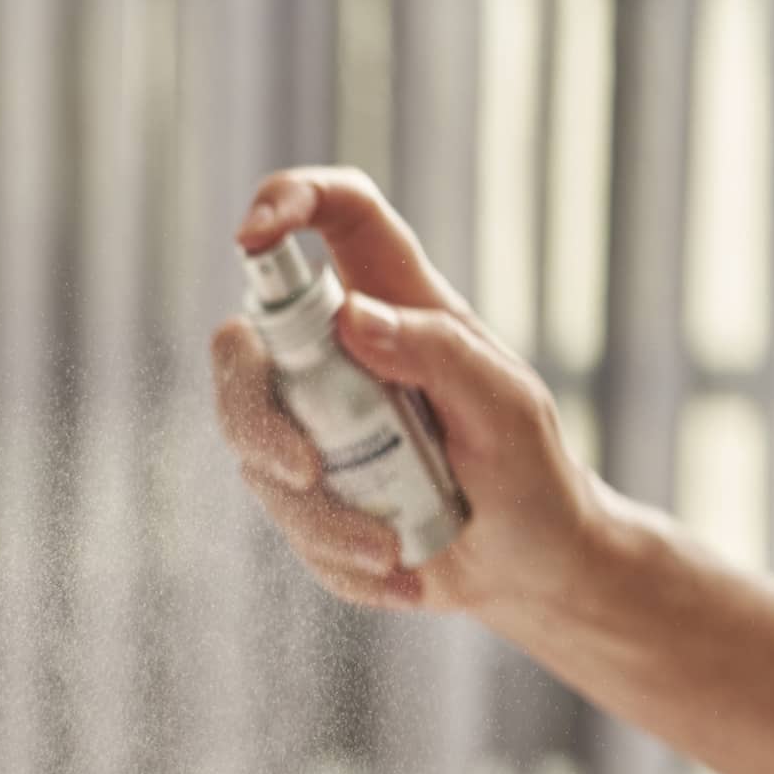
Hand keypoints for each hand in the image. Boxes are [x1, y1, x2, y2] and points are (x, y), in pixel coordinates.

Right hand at [212, 166, 607, 617]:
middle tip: (306, 471)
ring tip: (393, 550)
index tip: (254, 237)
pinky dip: (338, 560)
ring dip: (320, 518)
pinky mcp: (308, 499)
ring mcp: (313, 429)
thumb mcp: (505, 405)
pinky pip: (286, 526)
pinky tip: (399, 573)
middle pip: (243, 347)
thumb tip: (353, 316)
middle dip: (253, 414)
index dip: (287, 201)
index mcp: (396, 304)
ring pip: (254, 453)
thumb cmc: (529, 471)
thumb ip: (438, 351)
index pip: (337, 218)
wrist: (529, 568)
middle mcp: (338, 358)